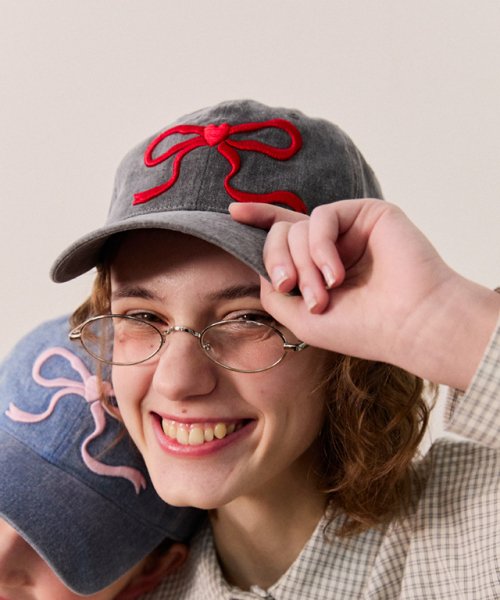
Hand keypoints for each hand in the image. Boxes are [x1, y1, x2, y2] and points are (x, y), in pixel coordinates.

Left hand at [230, 200, 499, 388]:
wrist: (409, 324)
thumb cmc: (359, 328)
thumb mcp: (299, 318)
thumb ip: (272, 290)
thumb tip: (260, 265)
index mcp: (319, 266)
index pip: (285, 236)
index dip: (259, 219)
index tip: (233, 212)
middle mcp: (333, 244)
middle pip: (283, 232)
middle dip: (278, 261)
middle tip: (292, 288)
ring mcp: (350, 228)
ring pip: (298, 227)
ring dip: (303, 265)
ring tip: (323, 294)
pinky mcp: (367, 212)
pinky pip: (322, 217)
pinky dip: (320, 248)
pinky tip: (336, 275)